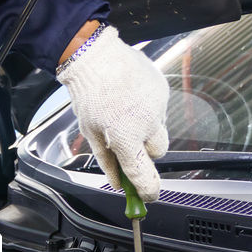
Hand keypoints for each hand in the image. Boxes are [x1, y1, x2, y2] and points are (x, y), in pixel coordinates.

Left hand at [57, 23, 169, 201]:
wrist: (96, 56)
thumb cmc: (89, 94)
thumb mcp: (90, 132)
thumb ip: (107, 161)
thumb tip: (118, 183)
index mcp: (125, 136)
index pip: (143, 174)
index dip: (148, 190)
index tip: (149, 196)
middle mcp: (145, 123)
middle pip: (158, 152)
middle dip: (146, 150)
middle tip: (129, 140)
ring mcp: (157, 106)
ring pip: (159, 128)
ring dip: (146, 127)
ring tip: (126, 110)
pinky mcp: (163, 90)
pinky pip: (159, 108)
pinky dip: (148, 107)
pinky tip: (132, 96)